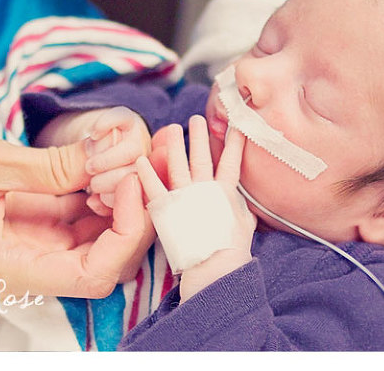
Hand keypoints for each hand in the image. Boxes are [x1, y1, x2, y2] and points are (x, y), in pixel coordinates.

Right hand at [0, 118, 147, 296]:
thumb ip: (53, 165)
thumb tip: (113, 153)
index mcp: (7, 269)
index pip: (95, 274)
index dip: (128, 231)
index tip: (133, 180)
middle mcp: (22, 266)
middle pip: (103, 258)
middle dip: (134, 214)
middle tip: (147, 161)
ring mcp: (22, 243)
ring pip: (93, 235)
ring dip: (117, 198)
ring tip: (129, 153)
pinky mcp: (20, 220)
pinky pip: (72, 214)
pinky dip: (93, 189)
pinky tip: (100, 157)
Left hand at [135, 115, 256, 300]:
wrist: (214, 266)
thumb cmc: (231, 249)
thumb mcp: (244, 223)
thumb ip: (240, 207)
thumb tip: (244, 201)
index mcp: (225, 192)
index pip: (231, 162)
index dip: (234, 144)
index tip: (236, 126)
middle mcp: (205, 189)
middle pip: (202, 156)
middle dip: (200, 136)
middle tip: (196, 117)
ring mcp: (185, 197)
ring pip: (179, 164)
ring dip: (175, 145)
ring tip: (171, 128)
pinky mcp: (167, 208)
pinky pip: (154, 186)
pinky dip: (146, 173)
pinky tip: (140, 160)